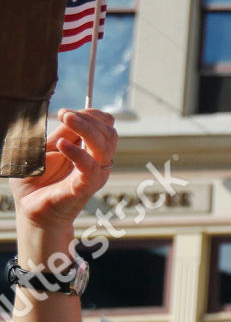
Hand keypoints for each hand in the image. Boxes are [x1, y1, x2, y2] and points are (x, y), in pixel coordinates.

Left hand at [9, 109, 115, 245]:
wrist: (30, 210)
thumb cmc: (36, 182)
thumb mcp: (44, 150)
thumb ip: (60, 134)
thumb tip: (71, 114)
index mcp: (89, 151)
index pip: (104, 126)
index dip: (91, 114)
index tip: (66, 111)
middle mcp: (97, 162)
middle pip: (109, 132)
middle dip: (90, 118)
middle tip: (65, 113)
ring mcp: (94, 175)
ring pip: (104, 145)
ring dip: (86, 128)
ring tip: (65, 118)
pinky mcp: (85, 188)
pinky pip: (90, 167)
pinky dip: (78, 153)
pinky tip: (62, 145)